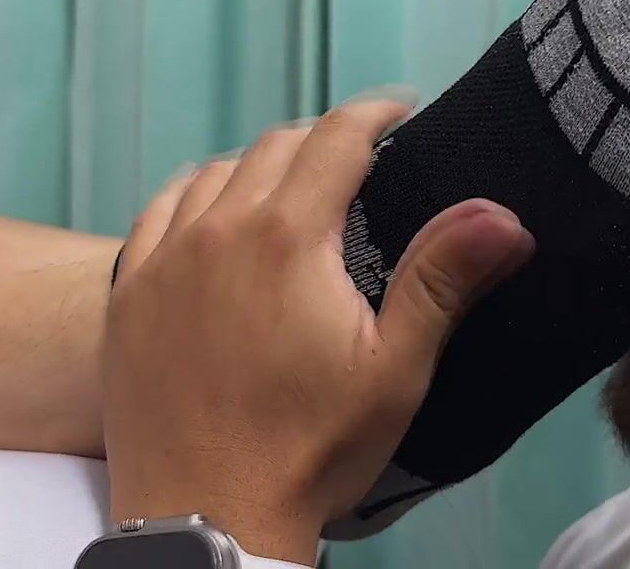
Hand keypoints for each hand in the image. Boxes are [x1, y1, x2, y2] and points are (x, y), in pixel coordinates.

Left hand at [101, 94, 534, 564]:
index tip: (400, 112)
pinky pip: (159, 213)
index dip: (374, 113)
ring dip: (260, 166)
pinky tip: (211, 212)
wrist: (208, 517)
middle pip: (275, 147)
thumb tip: (500, 215)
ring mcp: (163, 261)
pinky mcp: (129, 295)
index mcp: (287, 238)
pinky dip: (195, 196)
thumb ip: (442, 280)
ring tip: (292, 187)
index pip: (336, 139)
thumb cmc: (309, 449)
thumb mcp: (394, 370)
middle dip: (324, 141)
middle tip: (358, 160)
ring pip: (215, 173)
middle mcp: (217, 231)